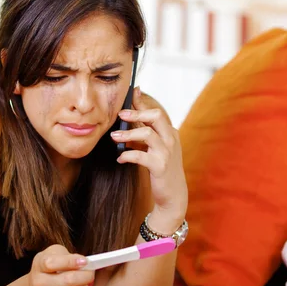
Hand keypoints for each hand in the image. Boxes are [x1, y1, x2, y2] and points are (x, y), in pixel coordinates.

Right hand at [28, 245, 94, 285]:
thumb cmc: (49, 269)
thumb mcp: (53, 254)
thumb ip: (67, 255)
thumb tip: (83, 263)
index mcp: (39, 265)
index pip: (52, 263)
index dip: (71, 261)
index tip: (85, 261)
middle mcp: (39, 284)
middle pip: (69, 279)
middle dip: (86, 275)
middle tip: (90, 273)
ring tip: (84, 285)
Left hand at [110, 88, 187, 232]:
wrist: (172, 195)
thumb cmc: (161, 168)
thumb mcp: (154, 147)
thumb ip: (144, 131)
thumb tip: (129, 114)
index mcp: (170, 132)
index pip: (155, 112)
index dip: (142, 101)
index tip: (132, 90)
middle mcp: (171, 139)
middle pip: (156, 116)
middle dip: (136, 113)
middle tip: (120, 115)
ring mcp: (167, 153)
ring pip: (147, 134)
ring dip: (128, 134)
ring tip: (113, 137)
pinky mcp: (160, 166)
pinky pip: (141, 156)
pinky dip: (127, 155)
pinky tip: (120, 159)